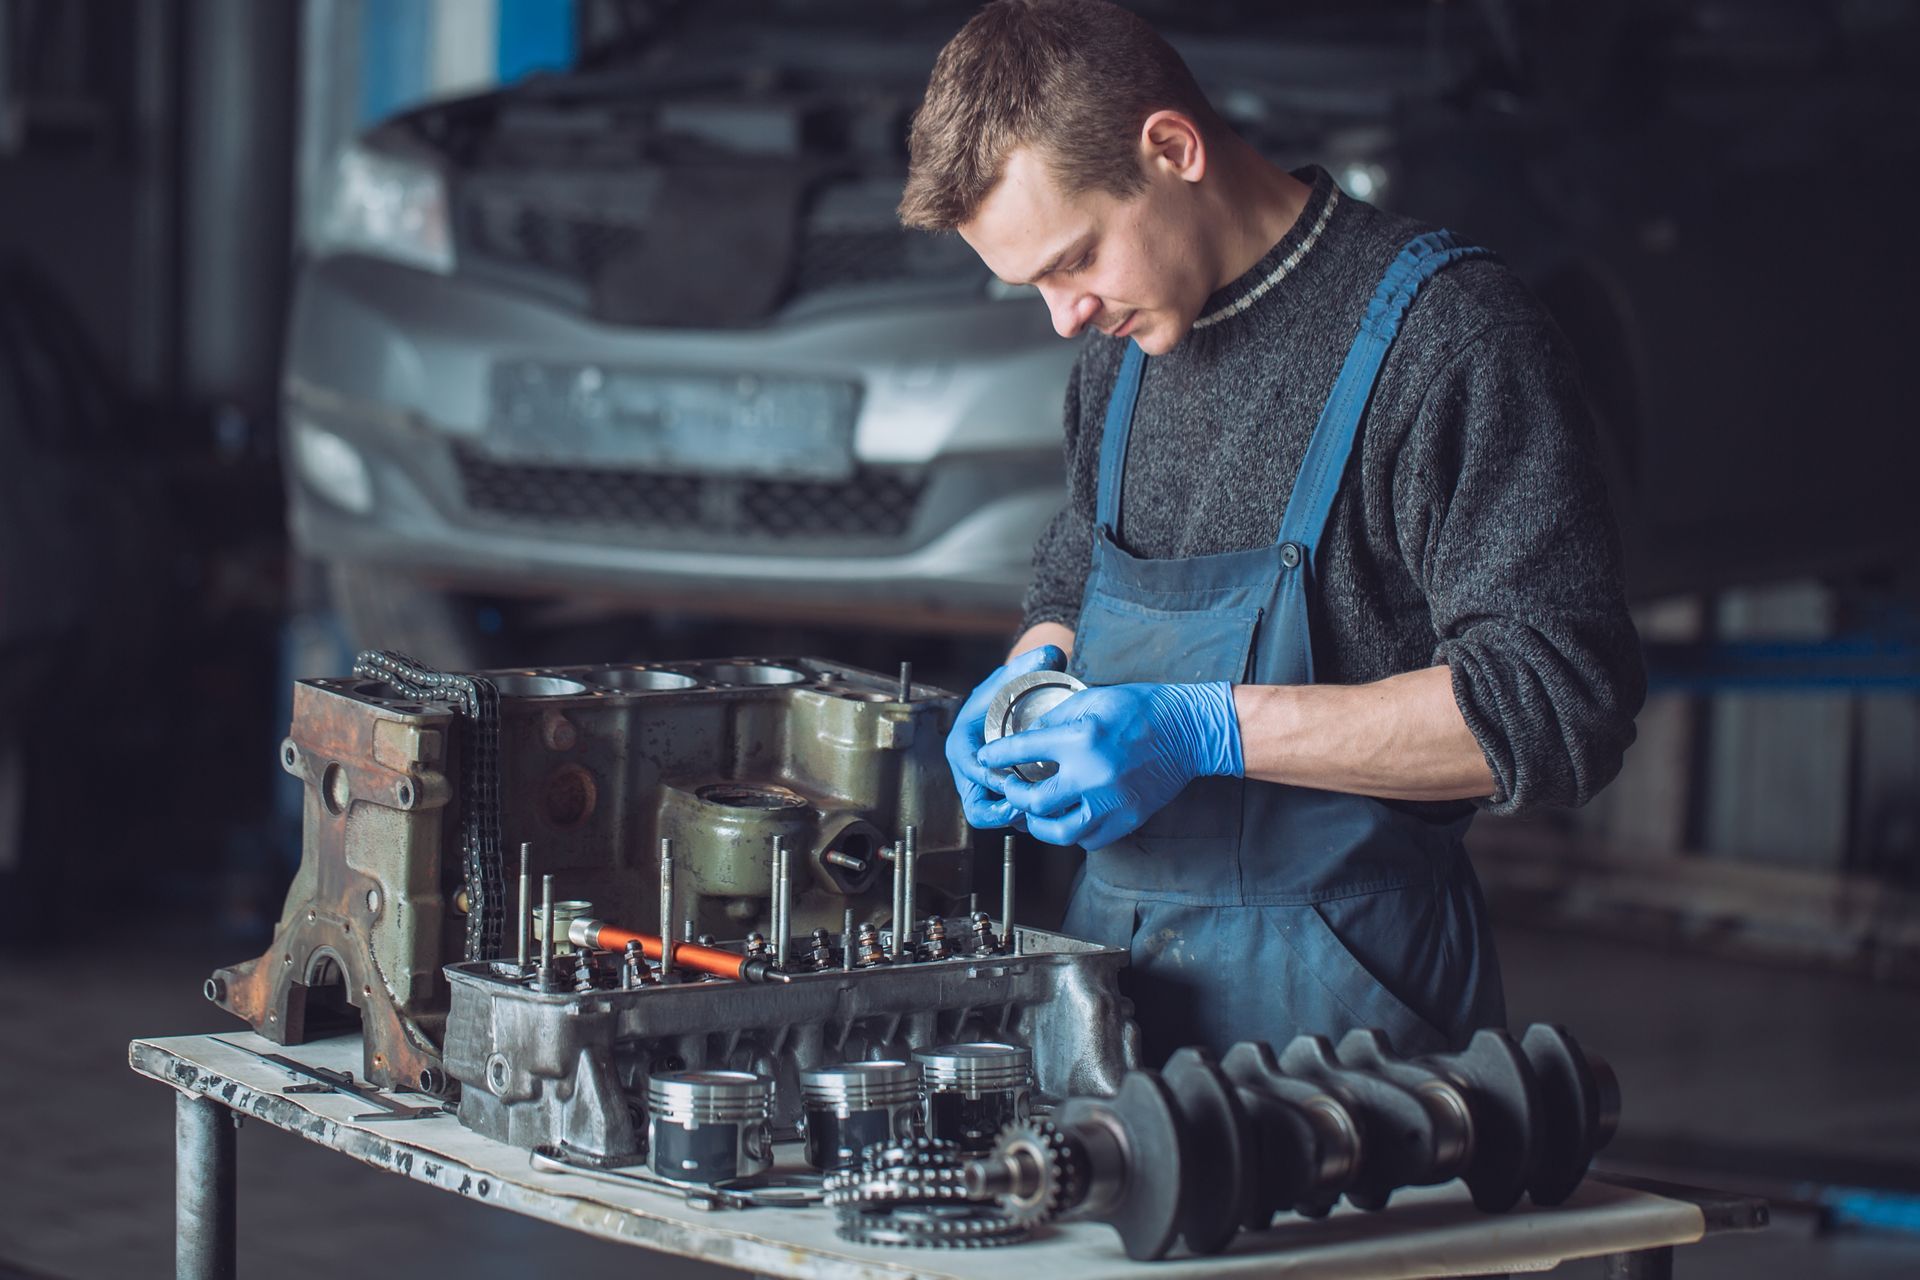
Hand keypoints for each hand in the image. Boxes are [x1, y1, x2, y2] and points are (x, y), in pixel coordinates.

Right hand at [945, 644, 1067, 828]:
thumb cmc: (1008, 693)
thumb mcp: (1015, 676)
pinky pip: (1006, 817)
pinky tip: (1049, 809)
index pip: (968, 766)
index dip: (988, 774)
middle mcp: (969, 770)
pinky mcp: (1000, 799)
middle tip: (1027, 802)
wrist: (1013, 707)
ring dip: (1014, 817)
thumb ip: (1031, 664)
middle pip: (976, 804)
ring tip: (1041, 810)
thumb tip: (1051, 655)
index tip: (1013, 775)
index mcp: (963, 743)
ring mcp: (984, 788)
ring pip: (991, 816)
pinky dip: (1024, 817)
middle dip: (1000, 808)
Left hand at [977, 682, 1242, 847]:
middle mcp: (1093, 775)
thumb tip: (1028, 736)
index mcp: (1082, 740)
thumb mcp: (1093, 699)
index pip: (1023, 751)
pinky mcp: (1128, 819)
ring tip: (1035, 811)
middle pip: (1034, 802)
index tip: (987, 759)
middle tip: (1011, 788)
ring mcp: (1112, 802)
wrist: (1190, 731)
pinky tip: (1069, 817)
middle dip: (1015, 796)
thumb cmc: (1143, 709)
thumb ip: (1057, 720)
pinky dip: (1073, 832)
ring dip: (1040, 823)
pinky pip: (1089, 839)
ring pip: (1059, 831)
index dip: (998, 756)